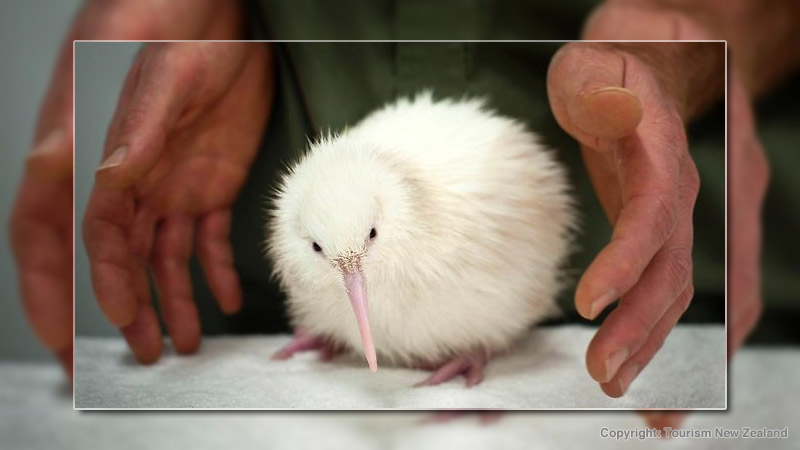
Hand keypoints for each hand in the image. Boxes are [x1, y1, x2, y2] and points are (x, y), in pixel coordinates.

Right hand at [9, 0, 238, 376]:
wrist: (221, 11)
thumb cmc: (171, 24)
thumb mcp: (153, 72)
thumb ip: (129, 129)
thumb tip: (106, 181)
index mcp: (92, 155)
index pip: (63, 235)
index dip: (58, 287)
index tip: (68, 335)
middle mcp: (126, 180)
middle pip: (117, 258)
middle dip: (126, 308)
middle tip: (142, 353)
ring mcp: (169, 185)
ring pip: (164, 257)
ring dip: (173, 301)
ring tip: (183, 342)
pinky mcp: (209, 182)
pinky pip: (209, 238)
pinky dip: (217, 270)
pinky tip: (224, 298)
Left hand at [576, 0, 780, 429]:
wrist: (661, 53)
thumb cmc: (621, 56)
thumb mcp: (598, 57)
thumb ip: (597, 83)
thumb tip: (604, 104)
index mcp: (666, 146)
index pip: (656, 211)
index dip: (629, 260)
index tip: (591, 302)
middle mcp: (691, 184)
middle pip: (674, 265)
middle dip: (641, 326)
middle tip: (605, 374)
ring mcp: (690, 208)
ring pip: (680, 283)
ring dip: (654, 339)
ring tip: (620, 383)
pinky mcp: (674, 223)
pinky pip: (685, 280)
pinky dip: (676, 325)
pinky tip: (666, 366)